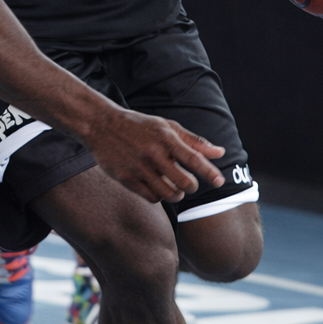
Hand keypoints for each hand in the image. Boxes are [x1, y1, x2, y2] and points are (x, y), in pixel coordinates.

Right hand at [84, 107, 224, 203]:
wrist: (101, 125)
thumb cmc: (139, 125)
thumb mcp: (166, 127)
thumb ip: (194, 141)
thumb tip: (220, 152)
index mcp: (165, 137)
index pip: (193, 158)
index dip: (209, 172)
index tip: (220, 181)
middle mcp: (153, 153)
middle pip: (184, 182)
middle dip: (192, 186)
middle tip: (190, 183)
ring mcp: (139, 167)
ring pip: (170, 194)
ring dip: (177, 194)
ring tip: (175, 188)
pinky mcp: (127, 179)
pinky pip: (152, 198)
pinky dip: (160, 196)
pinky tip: (158, 187)